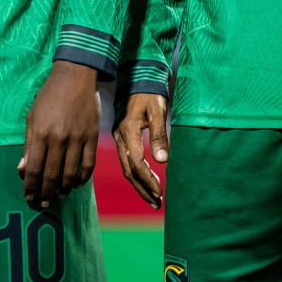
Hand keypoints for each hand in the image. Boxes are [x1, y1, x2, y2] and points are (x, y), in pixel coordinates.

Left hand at [21, 61, 99, 207]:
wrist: (75, 76)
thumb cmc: (49, 96)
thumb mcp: (32, 116)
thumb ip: (28, 144)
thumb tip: (22, 169)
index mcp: (41, 134)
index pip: (34, 168)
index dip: (31, 186)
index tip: (29, 197)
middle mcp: (59, 139)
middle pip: (52, 174)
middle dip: (46, 193)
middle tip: (44, 203)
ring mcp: (77, 138)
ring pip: (70, 172)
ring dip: (64, 189)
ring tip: (59, 196)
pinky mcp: (92, 136)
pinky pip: (88, 163)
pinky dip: (83, 178)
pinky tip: (77, 184)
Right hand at [113, 92, 168, 208]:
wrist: (136, 78)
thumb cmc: (150, 93)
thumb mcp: (158, 109)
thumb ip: (159, 134)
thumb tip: (162, 161)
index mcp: (128, 131)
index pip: (137, 163)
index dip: (148, 180)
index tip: (160, 192)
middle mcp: (120, 137)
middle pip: (129, 171)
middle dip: (143, 189)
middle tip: (157, 203)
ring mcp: (119, 138)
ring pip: (127, 168)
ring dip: (139, 185)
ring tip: (153, 199)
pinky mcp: (122, 138)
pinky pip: (127, 161)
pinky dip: (136, 174)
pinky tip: (145, 182)